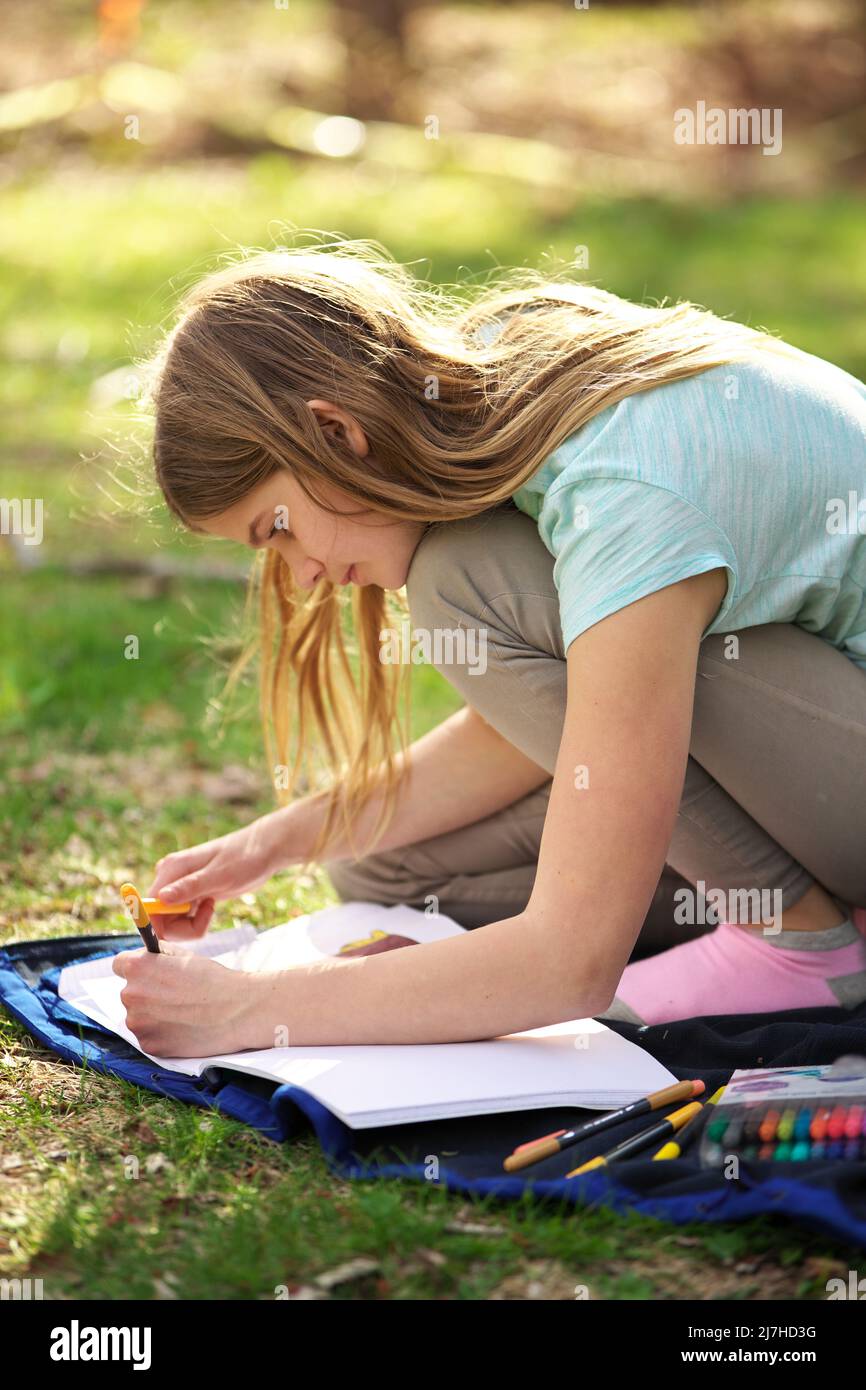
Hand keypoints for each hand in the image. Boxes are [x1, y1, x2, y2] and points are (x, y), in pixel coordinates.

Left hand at [112, 945, 262, 1056]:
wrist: (237, 1011)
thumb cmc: (213, 980)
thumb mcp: (184, 955)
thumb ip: (157, 954)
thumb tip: (144, 955)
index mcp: (137, 968)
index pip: (120, 965)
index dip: (137, 968)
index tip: (148, 973)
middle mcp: (130, 995)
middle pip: (130, 992)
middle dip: (147, 992)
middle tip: (175, 995)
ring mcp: (138, 1023)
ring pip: (138, 1016)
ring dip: (153, 1014)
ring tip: (182, 1012)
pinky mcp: (149, 1045)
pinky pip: (149, 1036)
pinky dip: (162, 1033)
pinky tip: (183, 1027)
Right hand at [147, 812, 288, 941]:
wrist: (263, 850)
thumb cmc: (244, 858)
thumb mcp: (219, 876)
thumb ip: (190, 887)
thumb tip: (161, 899)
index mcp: (170, 869)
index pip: (149, 907)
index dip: (159, 925)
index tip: (185, 930)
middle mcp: (170, 878)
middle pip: (160, 919)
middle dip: (182, 928)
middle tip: (207, 914)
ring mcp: (179, 887)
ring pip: (172, 922)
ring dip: (191, 925)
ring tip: (211, 906)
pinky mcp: (190, 895)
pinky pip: (183, 919)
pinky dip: (196, 921)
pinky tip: (211, 905)